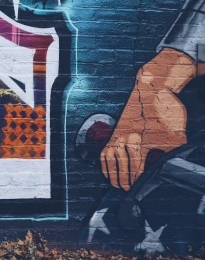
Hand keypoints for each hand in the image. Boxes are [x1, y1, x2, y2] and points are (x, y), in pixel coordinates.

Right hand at [101, 48, 194, 189]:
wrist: (152, 89)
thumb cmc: (166, 111)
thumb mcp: (176, 136)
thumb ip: (170, 155)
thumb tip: (169, 170)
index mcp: (138, 142)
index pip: (136, 170)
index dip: (138, 183)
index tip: (140, 192)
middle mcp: (123, 139)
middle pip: (122, 168)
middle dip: (126, 182)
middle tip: (129, 192)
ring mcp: (117, 135)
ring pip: (111, 161)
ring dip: (114, 175)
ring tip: (118, 186)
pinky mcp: (114, 131)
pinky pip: (104, 152)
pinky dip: (105, 164)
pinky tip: (109, 171)